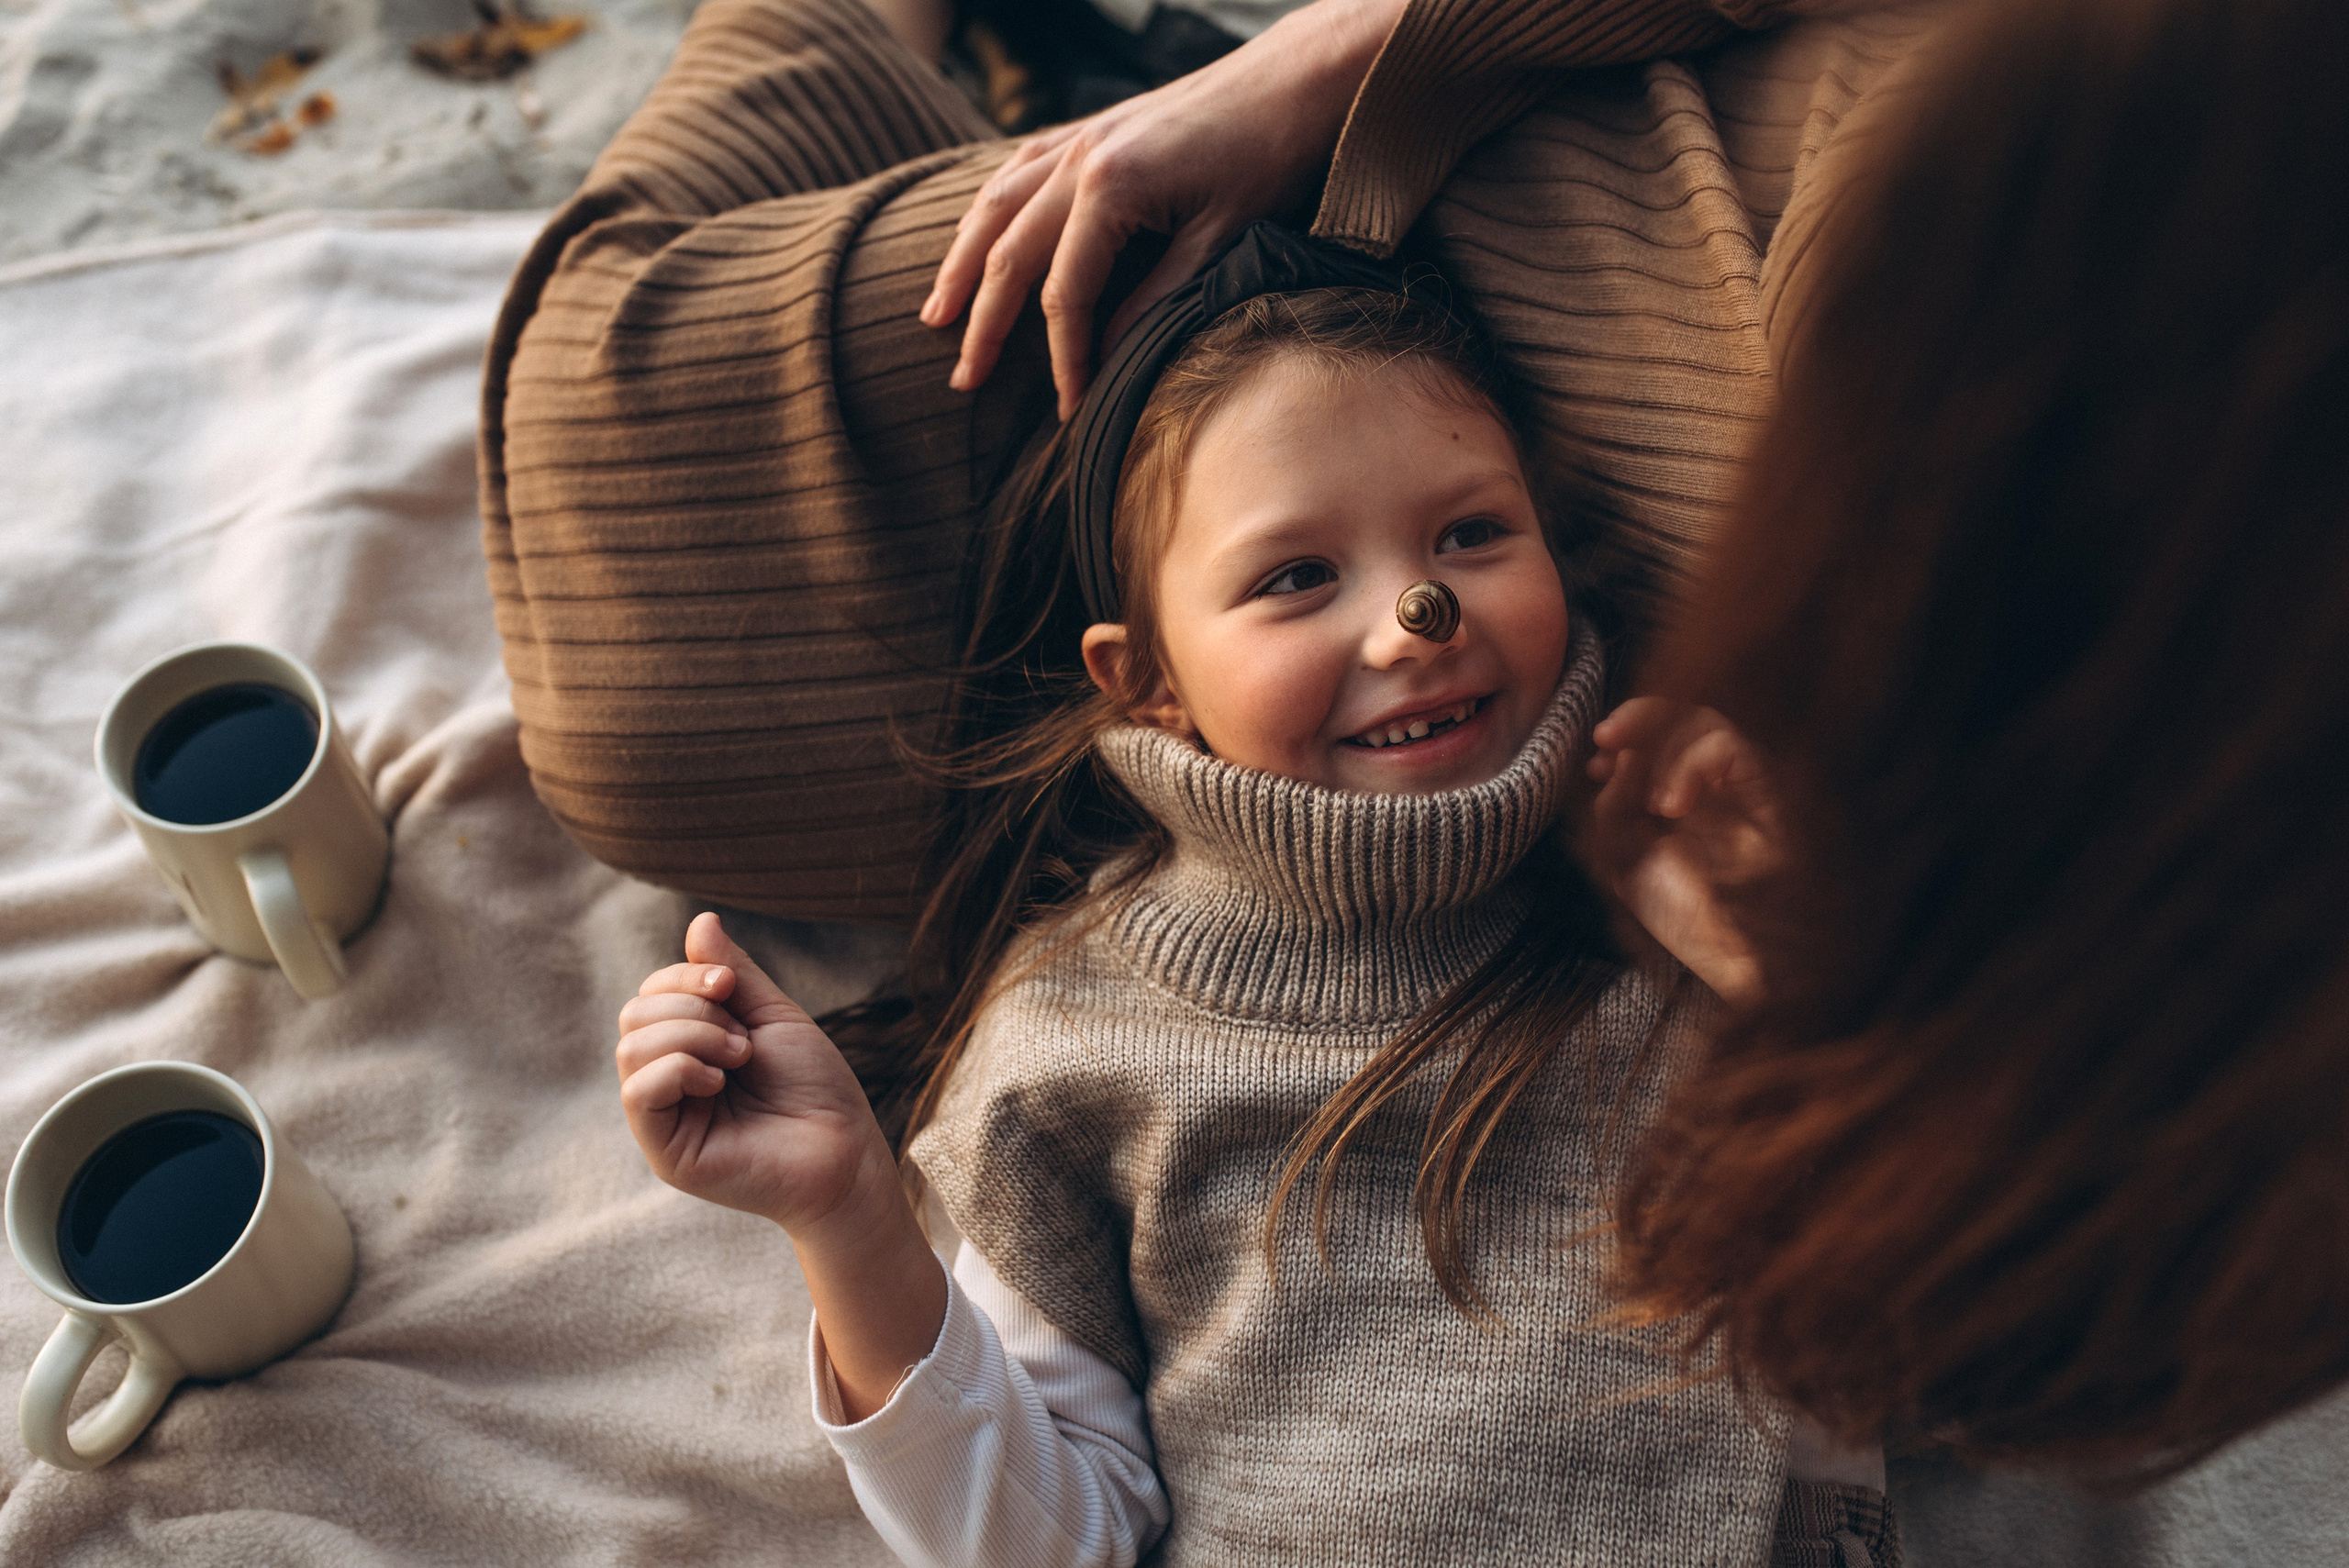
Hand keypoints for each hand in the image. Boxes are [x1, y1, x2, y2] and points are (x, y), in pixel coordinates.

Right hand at [616, 911, 893, 1238]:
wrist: (843, 1150)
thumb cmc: (814, 1087)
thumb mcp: (772, 1016)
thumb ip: (731, 973)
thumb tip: (700, 920)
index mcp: (688, 1048)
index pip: (651, 994)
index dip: (684, 975)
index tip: (730, 985)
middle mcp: (667, 1081)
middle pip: (634, 1015)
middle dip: (691, 1008)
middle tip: (743, 1037)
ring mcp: (663, 1118)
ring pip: (631, 1048)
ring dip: (693, 1036)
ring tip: (740, 1058)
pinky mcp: (664, 1151)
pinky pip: (637, 1091)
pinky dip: (678, 1069)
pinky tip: (718, 1083)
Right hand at [923, 0, 1406, 416]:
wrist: (1297, 75)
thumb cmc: (1273, 153)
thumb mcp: (1223, 239)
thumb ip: (1159, 298)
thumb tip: (1108, 355)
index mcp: (1112, 187)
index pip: (1063, 296)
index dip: (1063, 359)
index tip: (1069, 409)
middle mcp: (1079, 158)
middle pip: (1008, 255)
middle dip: (983, 324)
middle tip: (964, 382)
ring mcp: (1078, 137)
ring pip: (995, 208)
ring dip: (961, 265)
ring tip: (936, 317)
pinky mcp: (1090, 128)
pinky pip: (1016, 172)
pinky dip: (989, 212)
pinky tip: (976, 240)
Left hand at [1585, 699, 1784, 1007]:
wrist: (1736, 967)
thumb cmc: (1686, 920)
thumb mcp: (1625, 861)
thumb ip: (1615, 809)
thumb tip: (1622, 757)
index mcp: (1683, 796)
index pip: (1660, 737)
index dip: (1627, 733)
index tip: (1597, 751)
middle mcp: (1717, 785)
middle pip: (1686, 717)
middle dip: (1641, 718)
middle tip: (1606, 738)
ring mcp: (1746, 790)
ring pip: (1712, 725)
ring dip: (1666, 741)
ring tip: (1645, 795)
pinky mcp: (1773, 799)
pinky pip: (1738, 751)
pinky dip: (1696, 764)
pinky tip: (1669, 805)